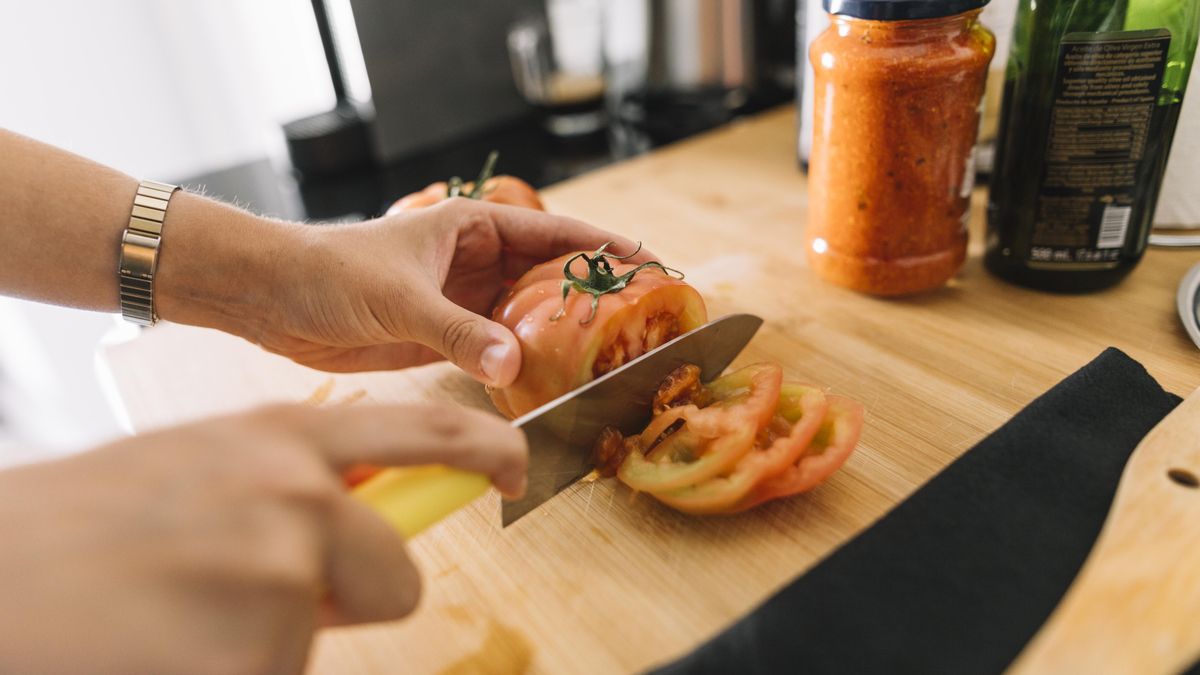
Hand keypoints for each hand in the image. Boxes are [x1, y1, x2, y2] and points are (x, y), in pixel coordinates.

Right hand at [0, 403, 525, 674]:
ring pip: (315, 640)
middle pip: (397, 573)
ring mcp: (280, 579)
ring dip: (260, 643)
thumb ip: (286, 485)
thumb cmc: (80, 528)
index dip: (483, 448)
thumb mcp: (198, 468)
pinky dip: (227, 672)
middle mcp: (297, 499)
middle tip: (259, 600)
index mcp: (279, 439)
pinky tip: (164, 651)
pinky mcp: (258, 658)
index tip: (515, 468)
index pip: (423, 429)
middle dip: (348, 598)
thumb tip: (356, 524)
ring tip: (174, 621)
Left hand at [232, 199, 648, 384]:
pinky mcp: (441, 337)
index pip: (553, 232)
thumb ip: (458, 332)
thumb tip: (512, 363)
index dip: (605, 247)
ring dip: (557, 336)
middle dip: (590, 297)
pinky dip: (520, 365)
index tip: (651, 264)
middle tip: (639, 324)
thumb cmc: (329, 272)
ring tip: (605, 359)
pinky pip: (495, 350)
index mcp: (470, 227)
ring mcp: (459, 301)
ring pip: (524, 318)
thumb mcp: (400, 298)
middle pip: (547, 278)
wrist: (271, 299)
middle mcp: (473, 262)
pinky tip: (547, 383)